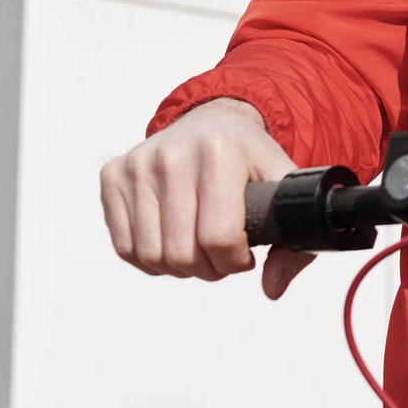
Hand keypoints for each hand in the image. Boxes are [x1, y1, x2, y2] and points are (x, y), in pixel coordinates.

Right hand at [98, 98, 314, 299]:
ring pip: (151, 256)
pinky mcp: (113, 175)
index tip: (245, 254)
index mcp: (221, 150)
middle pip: (182, 254)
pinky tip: (173, 242)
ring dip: (179, 268)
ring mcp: (138, 164)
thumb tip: (273, 287)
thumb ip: (293, 240)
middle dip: (208, 269)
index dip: (235, 261)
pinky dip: (150, 260)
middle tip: (222, 255)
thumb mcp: (282, 186)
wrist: (212, 120)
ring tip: (199, 248)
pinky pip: (125, 248)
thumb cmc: (247, 156)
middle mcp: (173, 154)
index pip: (219, 237)